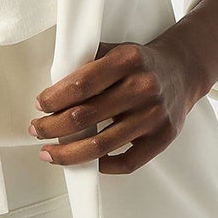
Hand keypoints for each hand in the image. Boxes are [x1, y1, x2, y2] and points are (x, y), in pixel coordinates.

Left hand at [29, 39, 199, 174]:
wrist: (182, 71)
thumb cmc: (139, 64)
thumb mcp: (115, 51)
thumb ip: (85, 66)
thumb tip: (49, 94)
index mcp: (127, 60)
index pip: (80, 84)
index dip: (53, 99)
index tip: (39, 105)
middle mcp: (143, 87)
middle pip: (84, 116)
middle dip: (51, 127)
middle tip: (36, 130)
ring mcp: (155, 115)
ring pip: (100, 145)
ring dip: (67, 153)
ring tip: (49, 153)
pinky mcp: (163, 137)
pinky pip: (126, 162)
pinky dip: (102, 166)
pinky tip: (86, 162)